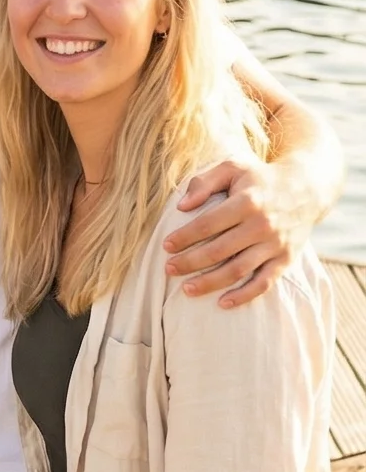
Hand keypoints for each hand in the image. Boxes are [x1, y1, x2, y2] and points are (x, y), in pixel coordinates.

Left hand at [164, 157, 302, 306]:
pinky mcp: (285, 259)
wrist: (306, 188)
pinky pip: (264, 283)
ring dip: (210, 283)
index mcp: (247, 201)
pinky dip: (244, 296)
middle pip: (219, 250)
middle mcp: (262, 225)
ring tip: (187, 290)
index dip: (185, 236)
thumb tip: (182, 206)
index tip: (166, 245)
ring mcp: (275, 244)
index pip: (209, 224)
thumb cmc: (260, 178)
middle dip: (190, 262)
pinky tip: (223, 303)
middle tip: (169, 269)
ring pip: (239, 270)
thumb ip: (205, 182)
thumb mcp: (233, 168)